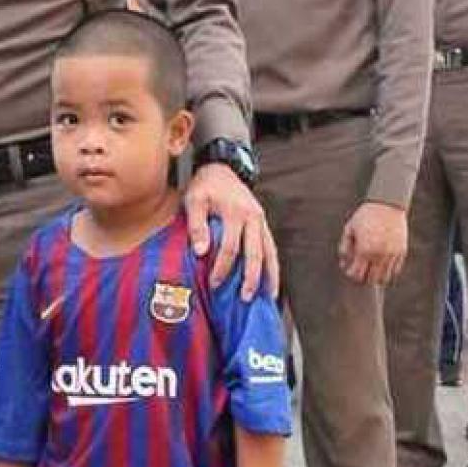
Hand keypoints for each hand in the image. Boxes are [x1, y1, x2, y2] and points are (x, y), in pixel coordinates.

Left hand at [184, 163, 278, 299]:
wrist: (222, 168)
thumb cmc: (205, 186)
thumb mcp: (194, 199)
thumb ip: (197, 225)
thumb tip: (201, 252)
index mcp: (235, 212)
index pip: (231, 247)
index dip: (222, 268)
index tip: (214, 284)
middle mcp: (253, 217)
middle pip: (256, 253)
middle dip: (252, 278)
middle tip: (245, 298)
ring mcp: (261, 220)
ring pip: (270, 252)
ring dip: (270, 275)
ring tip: (268, 297)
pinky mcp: (263, 223)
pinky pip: (271, 247)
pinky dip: (273, 265)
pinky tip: (271, 281)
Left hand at [338, 202, 407, 285]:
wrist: (388, 204)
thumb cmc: (366, 215)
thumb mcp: (350, 229)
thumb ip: (344, 248)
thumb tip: (344, 264)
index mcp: (365, 250)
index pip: (357, 275)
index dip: (351, 274)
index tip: (349, 268)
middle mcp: (379, 255)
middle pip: (371, 280)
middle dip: (363, 277)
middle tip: (360, 270)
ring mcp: (392, 254)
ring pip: (385, 277)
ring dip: (376, 276)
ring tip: (370, 268)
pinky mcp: (402, 251)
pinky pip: (395, 269)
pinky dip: (388, 270)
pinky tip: (381, 263)